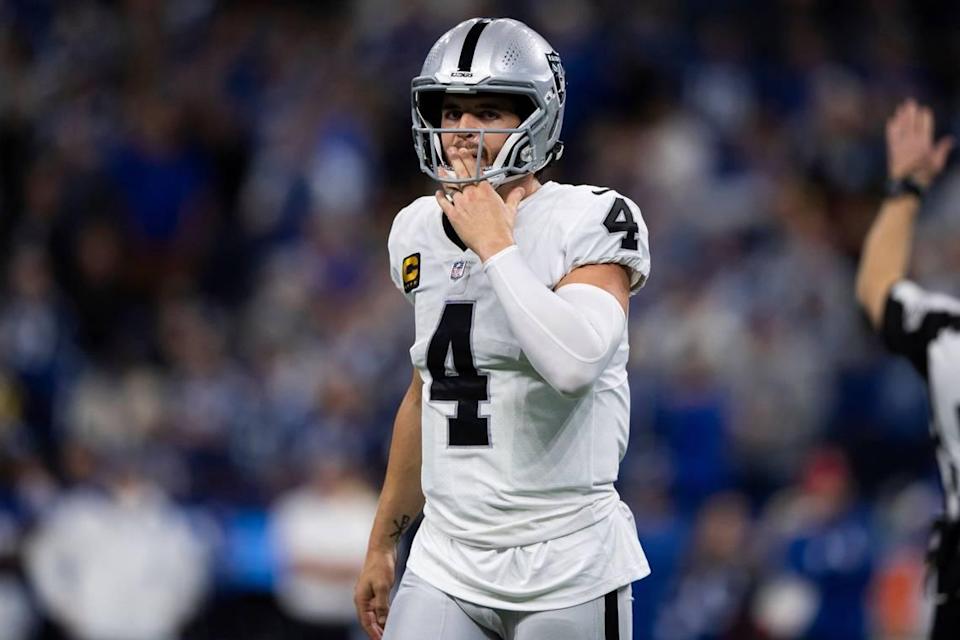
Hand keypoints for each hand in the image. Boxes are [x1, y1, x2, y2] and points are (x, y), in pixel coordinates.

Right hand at [354, 548, 396, 639]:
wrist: (382, 549)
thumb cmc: (380, 565)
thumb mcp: (382, 586)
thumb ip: (381, 604)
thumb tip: (381, 620)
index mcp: (361, 598)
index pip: (366, 621)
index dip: (373, 632)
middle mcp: (363, 598)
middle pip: (368, 619)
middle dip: (376, 630)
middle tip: (385, 638)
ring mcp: (368, 594)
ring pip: (373, 614)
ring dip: (379, 623)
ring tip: (387, 632)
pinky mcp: (375, 589)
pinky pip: (378, 606)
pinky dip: (382, 614)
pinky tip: (388, 618)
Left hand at [435, 147, 523, 261]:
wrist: (493, 244)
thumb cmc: (502, 229)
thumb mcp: (510, 210)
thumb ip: (514, 197)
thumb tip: (520, 190)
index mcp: (485, 190)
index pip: (475, 170)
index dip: (467, 159)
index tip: (463, 151)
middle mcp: (472, 194)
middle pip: (461, 173)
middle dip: (455, 160)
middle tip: (451, 152)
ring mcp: (461, 204)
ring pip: (450, 186)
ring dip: (444, 177)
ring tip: (440, 169)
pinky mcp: (453, 215)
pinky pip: (443, 203)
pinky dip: (440, 197)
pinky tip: (438, 192)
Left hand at [886, 98, 953, 187]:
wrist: (906, 186)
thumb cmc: (924, 175)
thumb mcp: (937, 163)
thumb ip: (943, 149)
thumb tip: (950, 139)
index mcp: (924, 144)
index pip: (924, 126)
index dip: (924, 116)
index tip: (924, 109)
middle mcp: (911, 143)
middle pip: (911, 123)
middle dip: (911, 111)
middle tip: (910, 101)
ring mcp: (900, 146)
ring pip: (900, 127)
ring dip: (901, 116)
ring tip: (901, 107)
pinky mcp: (892, 150)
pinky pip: (891, 136)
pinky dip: (891, 127)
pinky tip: (891, 120)